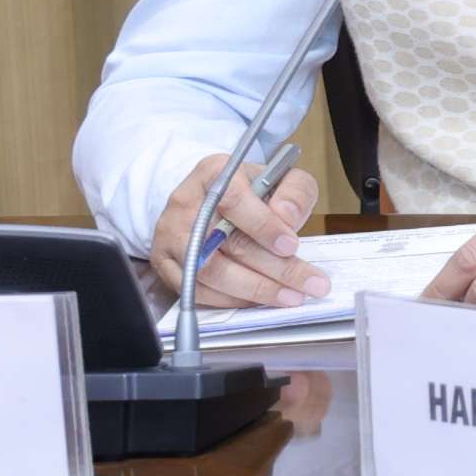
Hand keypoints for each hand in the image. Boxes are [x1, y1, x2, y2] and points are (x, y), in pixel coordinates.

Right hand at [150, 156, 323, 309]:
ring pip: (210, 272)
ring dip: (255, 290)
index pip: (234, 200)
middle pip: (226, 243)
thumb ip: (294, 191)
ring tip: (292, 297)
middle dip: (274, 268)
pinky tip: (261, 300)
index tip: (291, 245)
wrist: (210, 200)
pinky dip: (231, 300)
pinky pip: (197, 290)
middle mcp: (186, 204)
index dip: (264, 225)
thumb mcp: (281, 178)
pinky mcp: (165, 264)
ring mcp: (171, 235)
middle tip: (310, 284)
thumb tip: (287, 214)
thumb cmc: (250, 191)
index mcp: (214, 174)